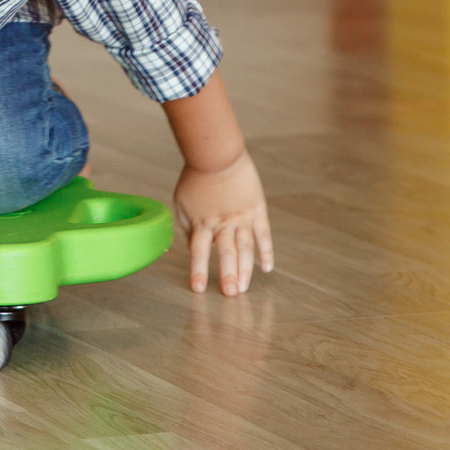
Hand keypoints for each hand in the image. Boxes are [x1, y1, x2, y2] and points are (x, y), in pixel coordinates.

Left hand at [173, 150, 272, 295]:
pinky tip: (267, 268)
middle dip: (228, 275)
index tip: (199, 289)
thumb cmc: (195, 177)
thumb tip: (192, 243)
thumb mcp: (182, 202)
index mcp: (203, 222)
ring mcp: (242, 217)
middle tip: (231, 295)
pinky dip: (266, 251)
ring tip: (244, 288)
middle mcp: (223, 223)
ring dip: (246, 269)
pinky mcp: (257, 210)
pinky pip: (263, 234)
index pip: (199, 252)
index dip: (199, 271)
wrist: (217, 154)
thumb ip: (187, 225)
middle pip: (226, 254)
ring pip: (245, 248)